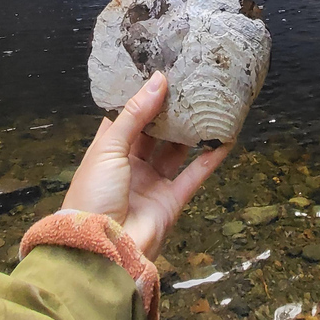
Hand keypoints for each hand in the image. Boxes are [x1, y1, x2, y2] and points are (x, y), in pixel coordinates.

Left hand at [63, 72, 230, 259]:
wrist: (102, 245)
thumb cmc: (94, 194)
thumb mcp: (109, 148)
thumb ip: (135, 115)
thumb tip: (158, 81)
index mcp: (108, 151)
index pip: (126, 118)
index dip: (141, 98)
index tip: (159, 74)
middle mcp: (130, 165)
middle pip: (154, 132)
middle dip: (170, 111)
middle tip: (188, 85)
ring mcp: (152, 183)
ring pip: (176, 151)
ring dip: (191, 132)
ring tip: (208, 106)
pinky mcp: (171, 201)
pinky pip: (194, 176)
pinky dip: (210, 159)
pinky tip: (225, 140)